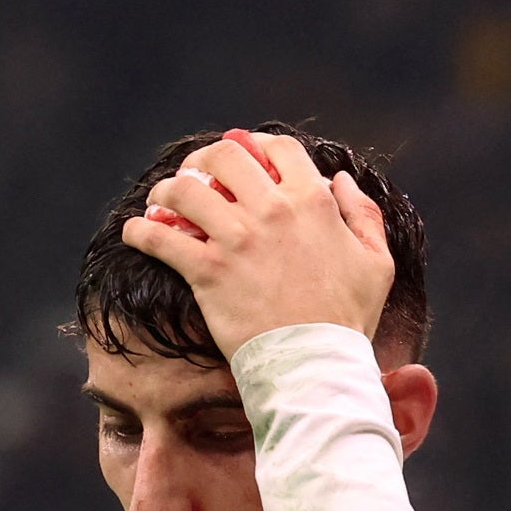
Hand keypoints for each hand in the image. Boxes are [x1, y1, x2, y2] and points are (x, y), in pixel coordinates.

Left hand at [119, 128, 394, 358]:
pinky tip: (134, 232)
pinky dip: (141, 231)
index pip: (278, 148)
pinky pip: (162, 239)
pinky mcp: (208, 272)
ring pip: (186, 190)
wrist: (316, 365)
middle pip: (225, 156)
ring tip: (160, 202)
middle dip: (204, 159)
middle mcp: (271, 210)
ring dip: (167, 191)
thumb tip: (340, 179)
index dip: (257, 145)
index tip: (244, 155)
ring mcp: (237, 239)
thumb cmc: (348, 320)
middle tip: (194, 174)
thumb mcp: (376, 262)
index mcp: (312, 201)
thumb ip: (362, 214)